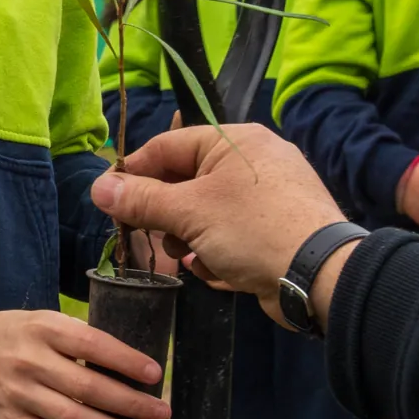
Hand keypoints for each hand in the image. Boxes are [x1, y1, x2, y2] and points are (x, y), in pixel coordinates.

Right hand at [0, 310, 169, 418]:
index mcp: (42, 328)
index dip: (125, 360)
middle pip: (88, 387)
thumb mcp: (39, 322)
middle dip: (131, 403)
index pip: (91, 344)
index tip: (155, 374)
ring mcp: (19, 394)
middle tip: (162, 413)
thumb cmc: (11, 336)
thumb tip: (130, 366)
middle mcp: (30, 361)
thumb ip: (76, 339)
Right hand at [89, 124, 346, 325]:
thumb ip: (141, 200)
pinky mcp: (275, 231)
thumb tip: (98, 188)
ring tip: (188, 256)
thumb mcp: (189, 212)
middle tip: (148, 235)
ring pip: (205, 213)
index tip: (109, 200)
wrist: (321, 277)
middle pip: (186, 181)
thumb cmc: (252, 230)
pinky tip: (215, 269)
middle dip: (165, 214)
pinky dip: (216, 252)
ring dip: (189, 238)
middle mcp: (252, 162)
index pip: (168, 146)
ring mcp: (266, 198)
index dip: (134, 172)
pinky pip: (229, 234)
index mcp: (235, 141)